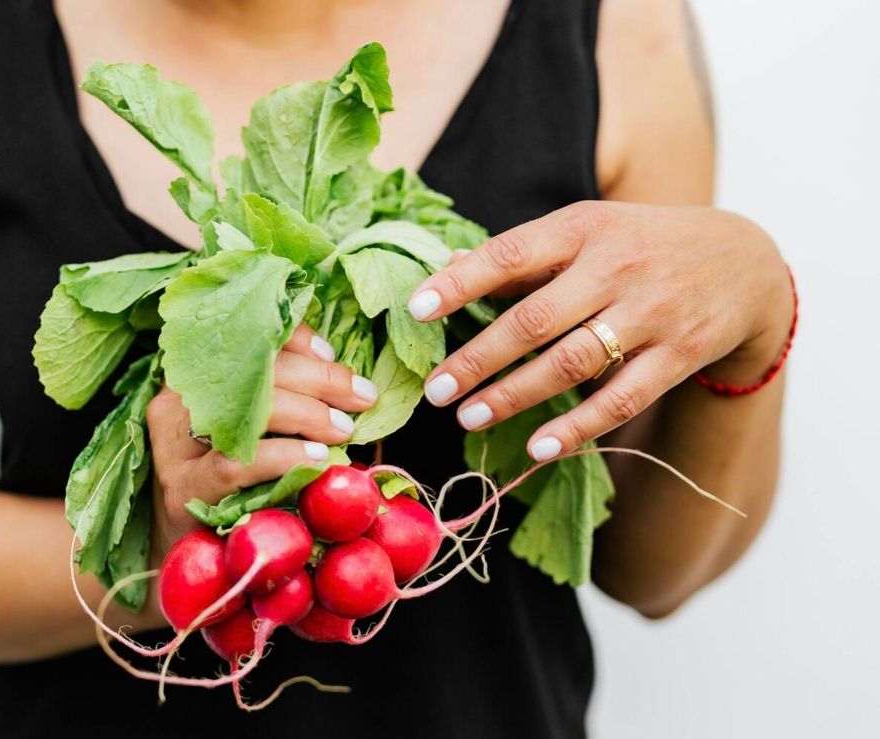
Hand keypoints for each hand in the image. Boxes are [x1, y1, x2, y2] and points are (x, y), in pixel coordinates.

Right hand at [145, 324, 377, 558]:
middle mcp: (176, 402)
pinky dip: (285, 456)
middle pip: (252, 371)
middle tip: (361, 397)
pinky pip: (238, 462)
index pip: (244, 340)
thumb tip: (347, 382)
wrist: (190, 557)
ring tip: (343, 429)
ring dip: (308, 414)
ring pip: (246, 411)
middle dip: (318, 379)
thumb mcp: (255, 433)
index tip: (331, 355)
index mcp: (194, 379)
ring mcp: (175, 446)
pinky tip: (317, 459)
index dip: (293, 340)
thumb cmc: (234, 488)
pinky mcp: (184, 488)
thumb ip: (285, 401)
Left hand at [408, 201, 791, 460]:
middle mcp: (615, 267)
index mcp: (582, 228)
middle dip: (477, 358)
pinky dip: (579, 427)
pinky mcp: (678, 354)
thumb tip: (445, 266)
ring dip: (514, 395)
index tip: (415, 311)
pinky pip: (621, 399)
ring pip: (571, 363)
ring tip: (468, 417)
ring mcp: (651, 312)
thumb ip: (523, 254)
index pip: (510, 253)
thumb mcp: (587, 230)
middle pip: (534, 319)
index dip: (460, 283)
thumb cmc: (640, 245)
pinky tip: (539, 448)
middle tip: (434, 390)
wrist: (745, 260)